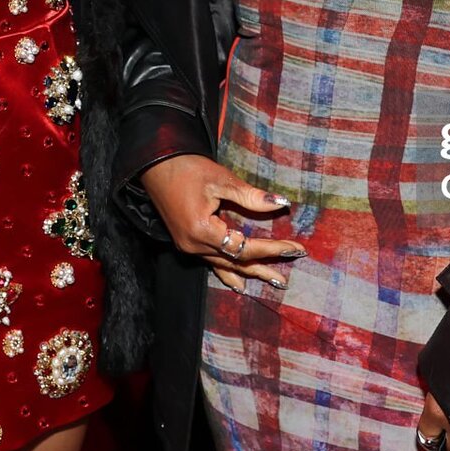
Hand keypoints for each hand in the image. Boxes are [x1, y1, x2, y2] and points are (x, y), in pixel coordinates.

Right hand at [138, 153, 304, 291]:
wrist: (154, 165)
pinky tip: (239, 285)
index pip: (245, 247)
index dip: (271, 249)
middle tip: (288, 275)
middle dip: (264, 266)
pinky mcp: (186, 243)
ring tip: (273, 281)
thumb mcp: (221, 180)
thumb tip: (281, 204)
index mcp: (202, 230)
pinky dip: (228, 273)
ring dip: (249, 272)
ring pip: (225, 265)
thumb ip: (250, 197)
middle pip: (236, 262)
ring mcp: (188, 247)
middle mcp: (194, 245)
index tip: (295, 249)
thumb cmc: (186, 168)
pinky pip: (211, 262)